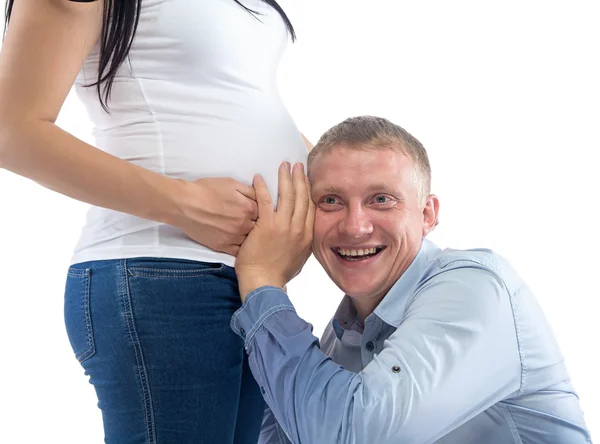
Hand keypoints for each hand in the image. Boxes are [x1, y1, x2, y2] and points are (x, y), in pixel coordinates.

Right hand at [174, 177, 257, 254]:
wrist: (184, 204)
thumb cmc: (206, 190)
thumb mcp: (231, 183)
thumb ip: (249, 190)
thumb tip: (261, 195)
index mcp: (248, 208)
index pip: (264, 211)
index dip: (261, 210)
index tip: (257, 209)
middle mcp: (244, 225)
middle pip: (258, 227)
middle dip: (257, 223)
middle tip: (249, 220)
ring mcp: (233, 237)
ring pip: (249, 240)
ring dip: (248, 236)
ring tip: (241, 230)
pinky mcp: (222, 246)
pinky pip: (237, 251)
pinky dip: (239, 247)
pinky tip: (236, 241)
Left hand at [235, 162, 314, 300]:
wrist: (264, 282)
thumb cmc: (278, 274)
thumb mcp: (299, 259)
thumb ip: (303, 244)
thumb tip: (303, 236)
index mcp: (307, 236)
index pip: (311, 207)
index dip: (309, 190)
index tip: (307, 179)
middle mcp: (298, 228)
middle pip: (302, 197)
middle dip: (300, 178)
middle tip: (297, 165)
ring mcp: (283, 226)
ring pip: (287, 195)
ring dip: (285, 177)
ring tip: (283, 165)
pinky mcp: (266, 226)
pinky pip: (265, 200)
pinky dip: (262, 187)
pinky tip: (259, 177)